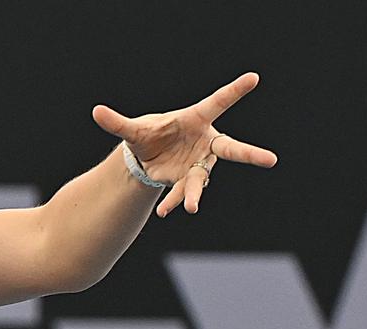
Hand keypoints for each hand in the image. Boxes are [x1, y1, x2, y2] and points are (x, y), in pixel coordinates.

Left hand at [92, 72, 277, 217]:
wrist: (150, 154)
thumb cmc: (151, 134)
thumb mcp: (133, 130)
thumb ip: (117, 123)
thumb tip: (95, 111)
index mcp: (195, 119)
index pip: (216, 102)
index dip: (234, 91)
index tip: (253, 77)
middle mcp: (205, 142)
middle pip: (231, 149)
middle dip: (250, 155)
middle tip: (271, 160)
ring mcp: (200, 163)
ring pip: (202, 178)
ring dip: (195, 192)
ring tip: (190, 207)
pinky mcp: (189, 179)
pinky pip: (183, 191)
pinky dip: (174, 200)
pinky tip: (165, 211)